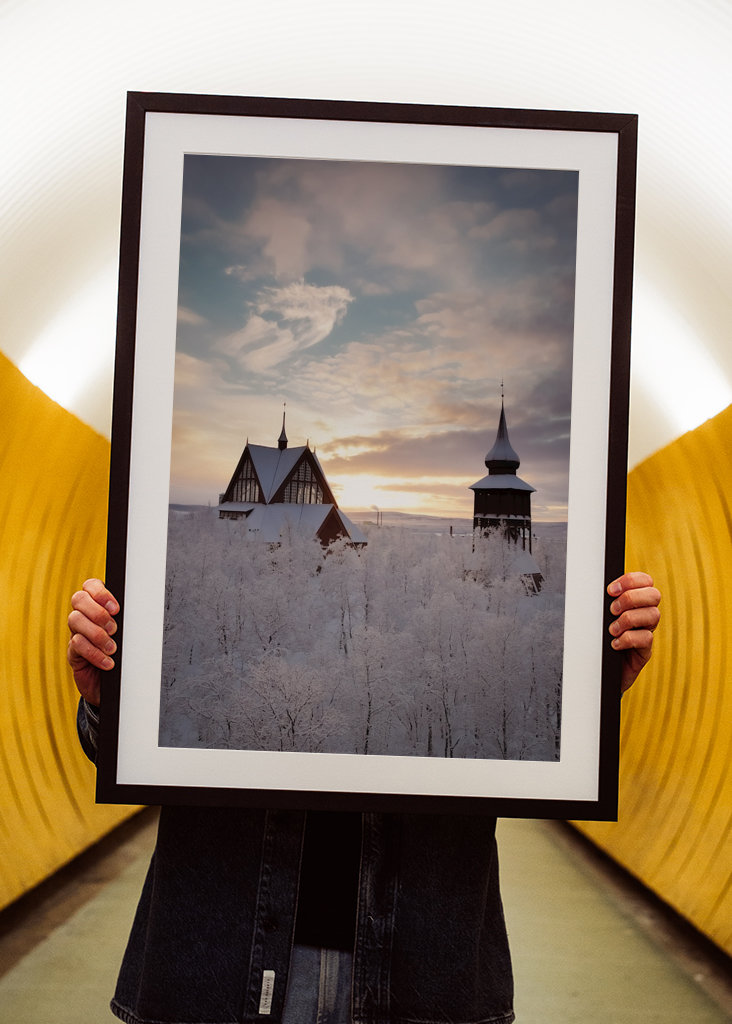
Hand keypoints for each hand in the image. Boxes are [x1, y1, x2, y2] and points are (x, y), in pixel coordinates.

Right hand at [67, 579, 119, 704]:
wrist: (116, 685)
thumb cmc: (126, 654)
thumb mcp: (129, 634)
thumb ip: (129, 620)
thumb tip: (142, 610)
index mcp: (98, 605)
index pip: (90, 585)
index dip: (100, 593)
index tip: (116, 608)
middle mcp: (85, 616)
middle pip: (78, 599)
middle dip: (98, 612)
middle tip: (114, 629)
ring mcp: (76, 632)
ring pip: (75, 620)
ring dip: (97, 634)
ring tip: (112, 648)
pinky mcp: (73, 652)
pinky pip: (77, 645)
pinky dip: (94, 653)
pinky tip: (108, 662)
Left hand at [607, 571, 660, 692]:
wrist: (597, 671)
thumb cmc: (596, 640)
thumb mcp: (598, 617)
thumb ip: (602, 602)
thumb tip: (592, 587)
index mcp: (635, 602)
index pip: (645, 581)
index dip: (631, 580)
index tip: (610, 590)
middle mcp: (644, 615)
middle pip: (654, 595)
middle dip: (631, 598)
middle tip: (612, 610)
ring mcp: (646, 633)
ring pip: (653, 615)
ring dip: (628, 619)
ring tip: (612, 630)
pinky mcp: (644, 651)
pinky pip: (646, 638)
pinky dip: (628, 639)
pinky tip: (614, 644)